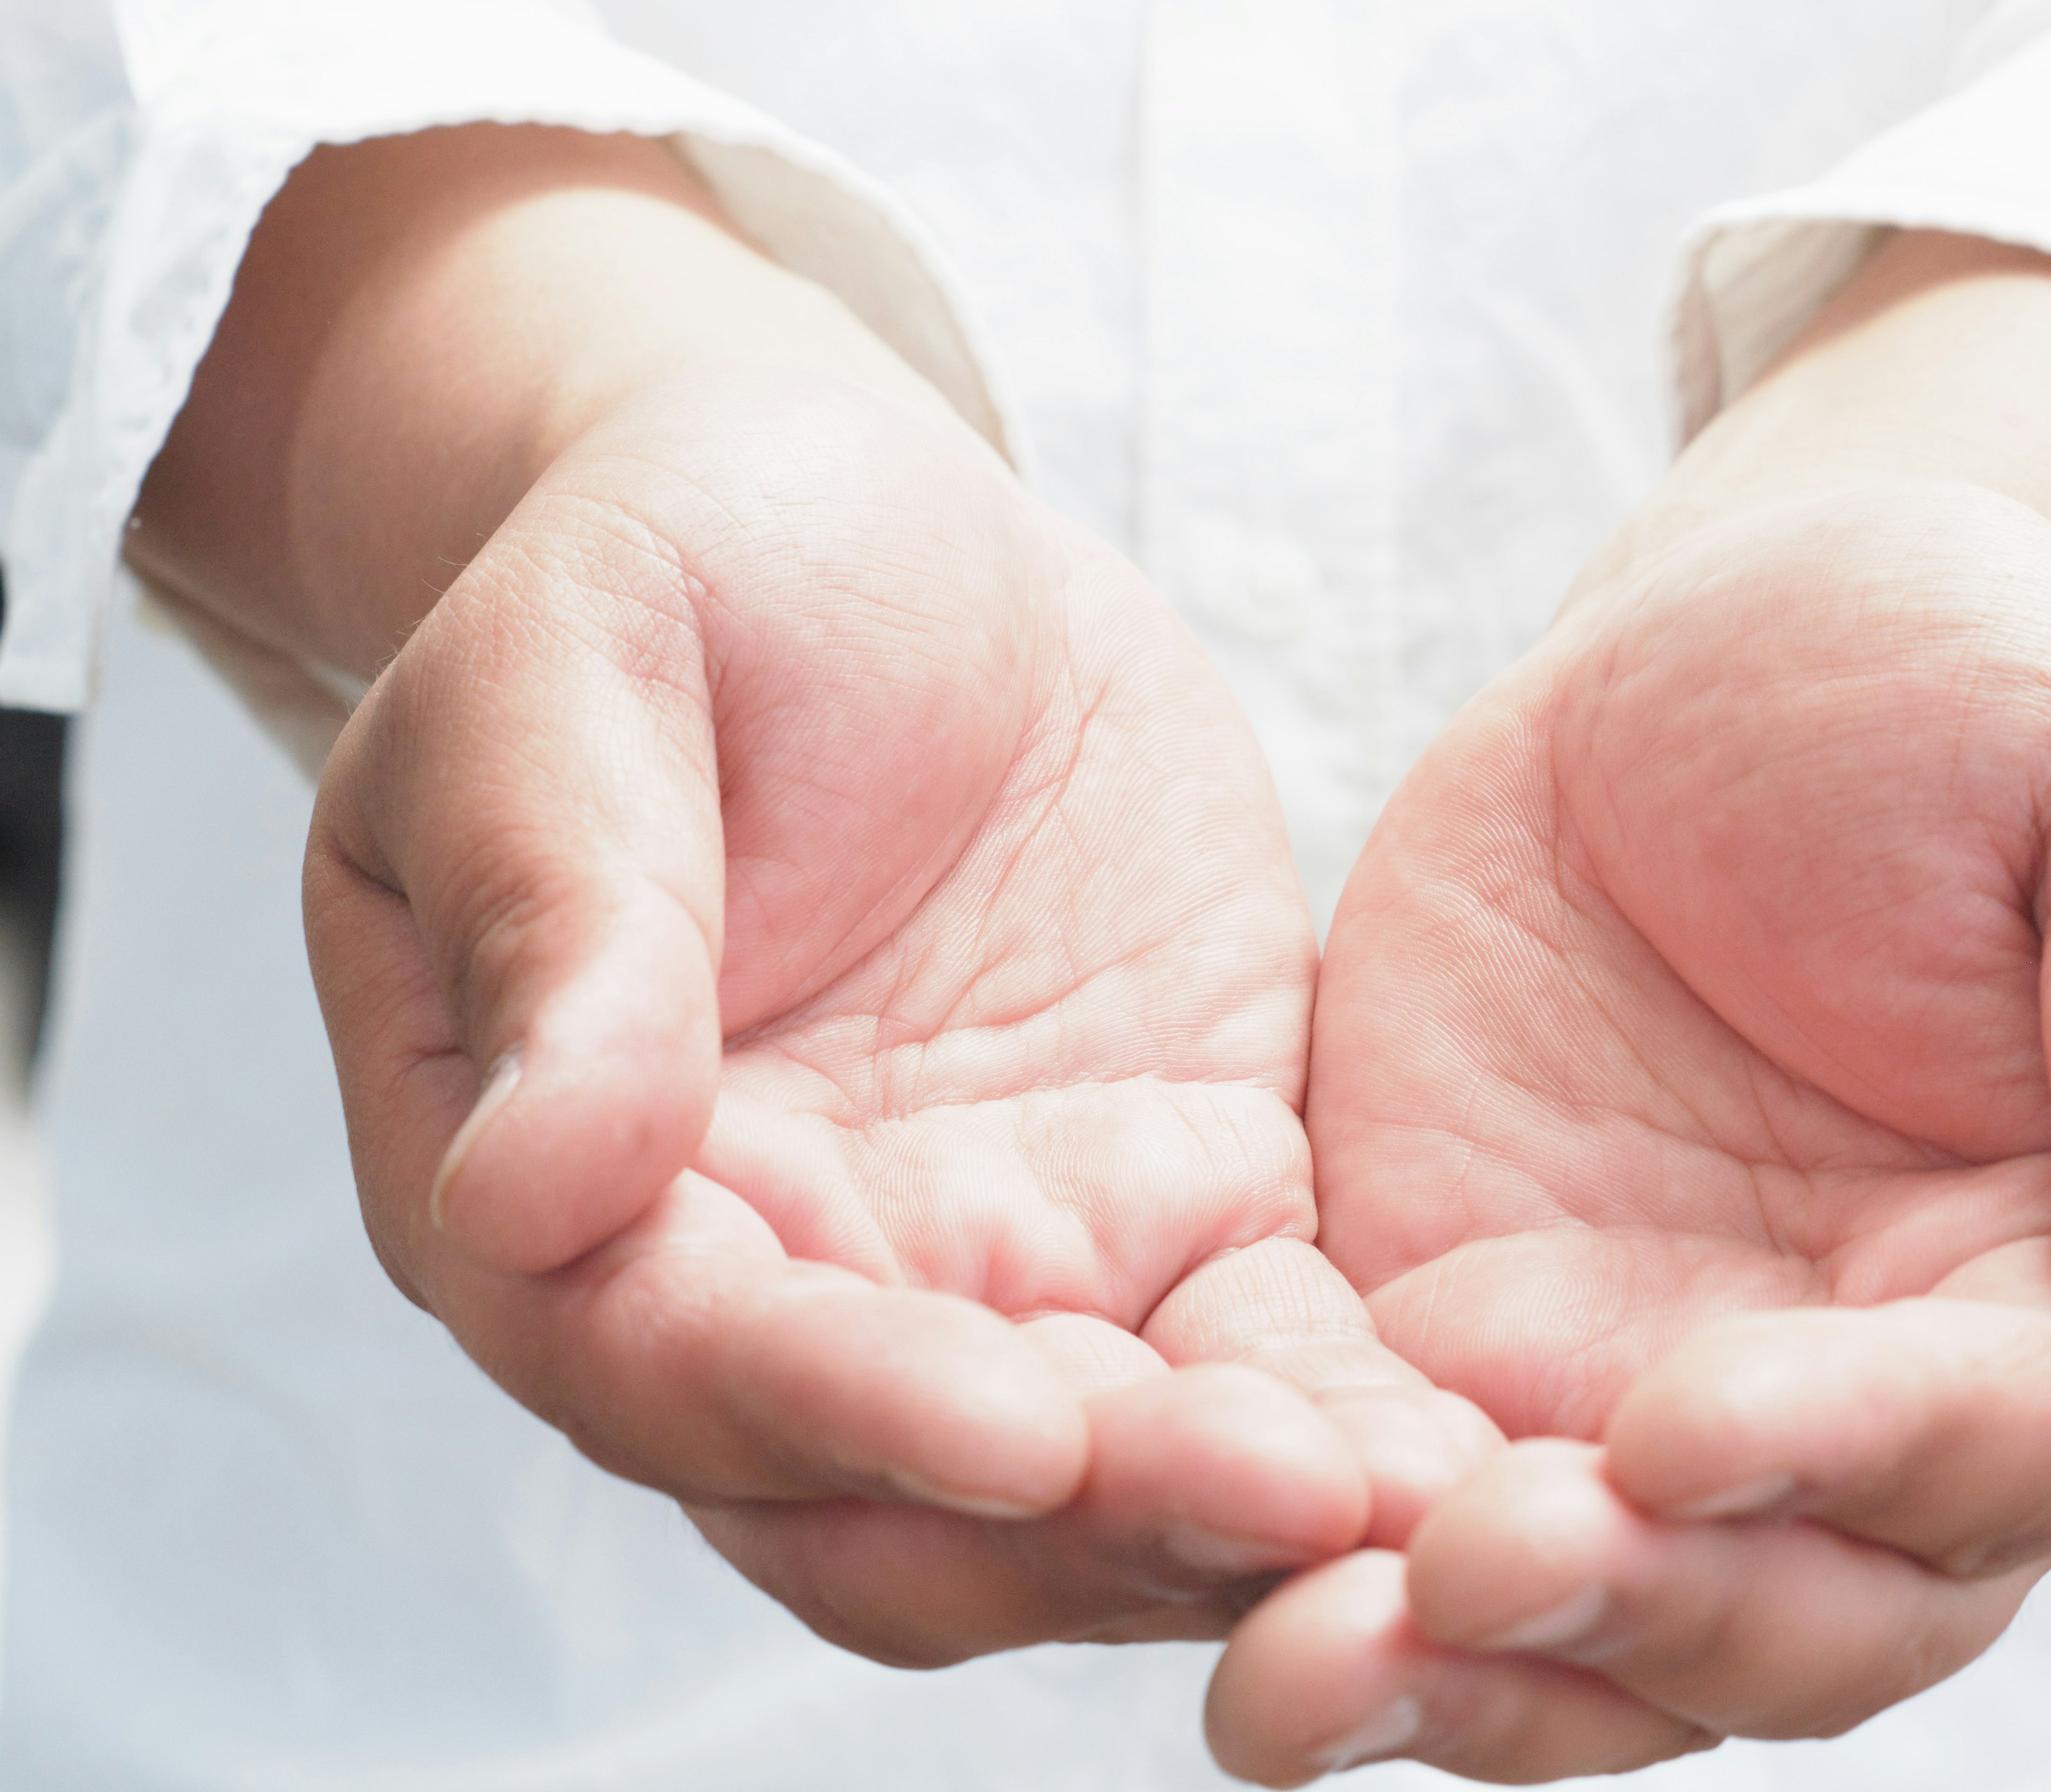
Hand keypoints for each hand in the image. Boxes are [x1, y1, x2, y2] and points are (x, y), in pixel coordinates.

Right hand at [302, 363, 1490, 1664]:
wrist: (879, 538)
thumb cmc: (684, 573)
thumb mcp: (573, 685)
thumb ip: (566, 922)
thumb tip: (524, 1193)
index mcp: (575, 1189)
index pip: (683, 1365)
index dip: (845, 1414)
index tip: (1021, 1430)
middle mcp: (783, 1279)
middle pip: (907, 1499)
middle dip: (1088, 1527)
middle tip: (1280, 1507)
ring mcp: (992, 1261)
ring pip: (1096, 1477)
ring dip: (1238, 1523)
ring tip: (1416, 1505)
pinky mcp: (1177, 1201)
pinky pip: (1261, 1355)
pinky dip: (1348, 1423)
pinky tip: (1471, 1447)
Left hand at [1209, 482, 2050, 1780]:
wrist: (1734, 644)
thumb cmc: (1980, 687)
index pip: (2004, 1441)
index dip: (1853, 1458)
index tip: (1683, 1426)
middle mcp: (1882, 1398)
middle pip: (1793, 1605)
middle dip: (1637, 1615)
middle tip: (1468, 1572)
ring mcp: (1666, 1389)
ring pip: (1594, 1617)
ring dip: (1455, 1670)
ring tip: (1293, 1678)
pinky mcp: (1473, 1339)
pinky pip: (1402, 1494)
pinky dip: (1319, 1561)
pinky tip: (1214, 1589)